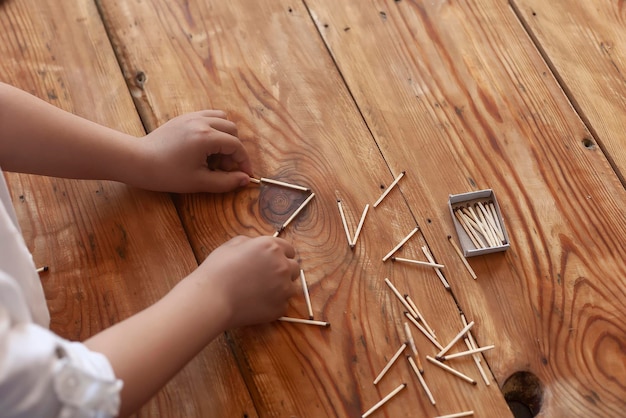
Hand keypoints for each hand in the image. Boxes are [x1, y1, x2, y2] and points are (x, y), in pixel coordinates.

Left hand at [135, 110, 252, 192]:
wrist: (138, 162)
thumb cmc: (166, 174)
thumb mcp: (199, 182)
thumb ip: (226, 182)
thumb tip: (245, 179)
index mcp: (206, 137)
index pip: (236, 146)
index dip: (243, 161)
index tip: (244, 174)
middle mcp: (201, 122)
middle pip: (232, 130)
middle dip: (234, 149)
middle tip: (224, 167)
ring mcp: (192, 117)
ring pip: (222, 119)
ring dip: (226, 135)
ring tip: (216, 154)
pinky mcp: (184, 117)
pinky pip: (208, 116)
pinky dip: (214, 127)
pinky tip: (206, 145)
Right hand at [188, 236, 300, 328]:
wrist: (212, 299)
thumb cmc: (217, 270)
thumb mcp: (231, 245)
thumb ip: (250, 242)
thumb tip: (256, 245)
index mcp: (271, 247)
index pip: (289, 249)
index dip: (281, 255)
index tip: (273, 261)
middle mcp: (282, 266)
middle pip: (294, 268)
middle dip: (284, 271)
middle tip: (267, 277)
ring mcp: (284, 288)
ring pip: (291, 287)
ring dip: (281, 288)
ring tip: (262, 292)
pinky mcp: (280, 308)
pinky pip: (283, 305)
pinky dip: (273, 304)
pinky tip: (257, 304)